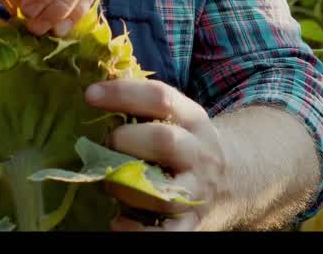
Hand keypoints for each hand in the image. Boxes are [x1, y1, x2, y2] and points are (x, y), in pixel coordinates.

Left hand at [84, 79, 230, 230]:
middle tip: (105, 145)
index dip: (123, 94)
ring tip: (109, 183)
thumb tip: (93, 90)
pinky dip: (137, 232)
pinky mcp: (191, 223)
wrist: (232, 179)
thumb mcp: (177, 116)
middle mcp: (198, 152)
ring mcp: (197, 190)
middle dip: (124, 142)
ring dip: (126, 188)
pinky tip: (118, 222)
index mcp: (192, 118)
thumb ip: (143, 105)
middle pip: (164, 141)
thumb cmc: (185, 142)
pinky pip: (166, 234)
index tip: (90, 95)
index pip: (160, 98)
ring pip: (162, 192)